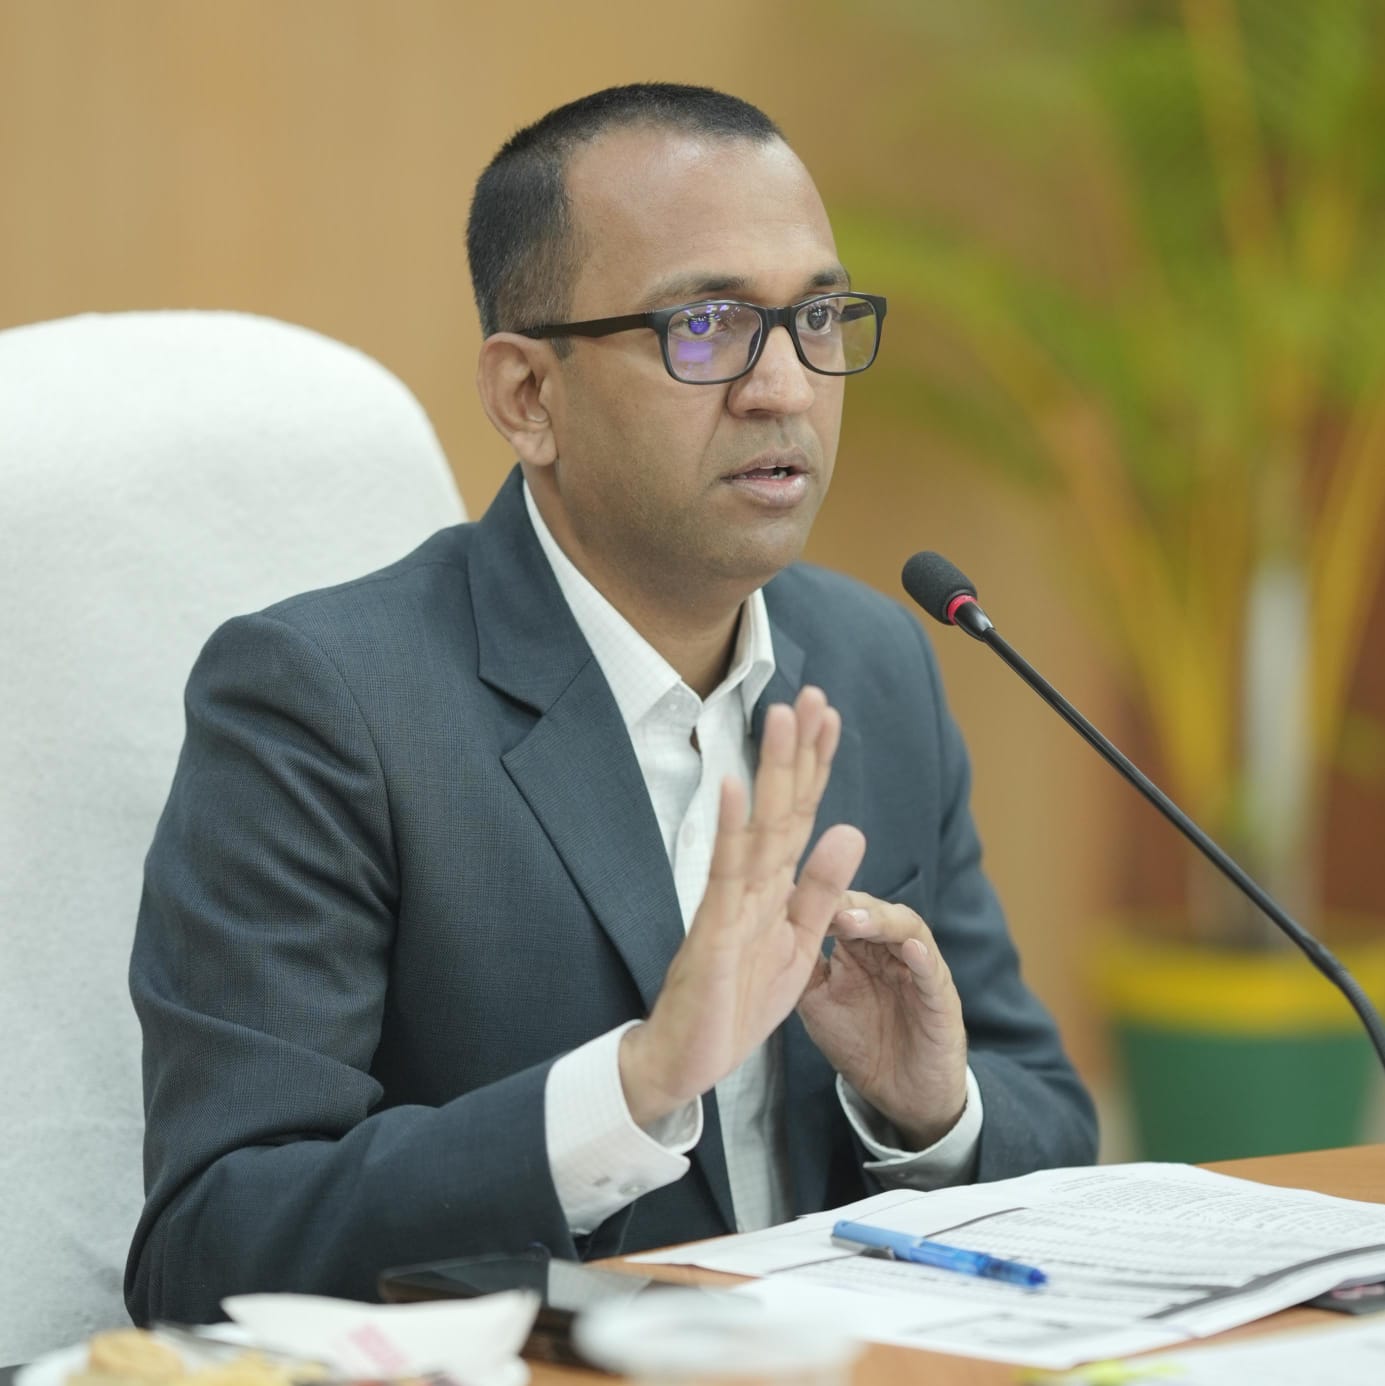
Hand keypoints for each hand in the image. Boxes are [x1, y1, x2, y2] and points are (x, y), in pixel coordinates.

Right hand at [619, 686, 865, 1126]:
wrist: (684, 1062)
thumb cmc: (734, 1003)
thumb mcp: (795, 943)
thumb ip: (820, 889)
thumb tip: (850, 829)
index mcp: (771, 888)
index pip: (801, 815)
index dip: (817, 766)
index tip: (830, 715)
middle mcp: (748, 885)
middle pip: (781, 807)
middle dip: (796, 750)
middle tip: (809, 694)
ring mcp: (727, 904)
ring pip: (756, 828)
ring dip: (769, 771)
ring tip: (779, 718)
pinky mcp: (711, 932)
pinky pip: (723, 877)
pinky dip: (731, 832)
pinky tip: (735, 789)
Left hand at [797, 893, 967, 1149]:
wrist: (900, 1095)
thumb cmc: (859, 1043)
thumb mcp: (817, 1001)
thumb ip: (801, 967)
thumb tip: (769, 927)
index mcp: (859, 947)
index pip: (843, 909)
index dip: (821, 901)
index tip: (792, 900)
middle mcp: (890, 949)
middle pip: (874, 910)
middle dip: (848, 904)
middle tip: (824, 904)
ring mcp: (918, 970)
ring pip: (906, 929)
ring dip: (880, 921)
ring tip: (853, 920)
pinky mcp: (941, 999)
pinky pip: (933, 973)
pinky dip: (923, 958)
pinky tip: (912, 949)